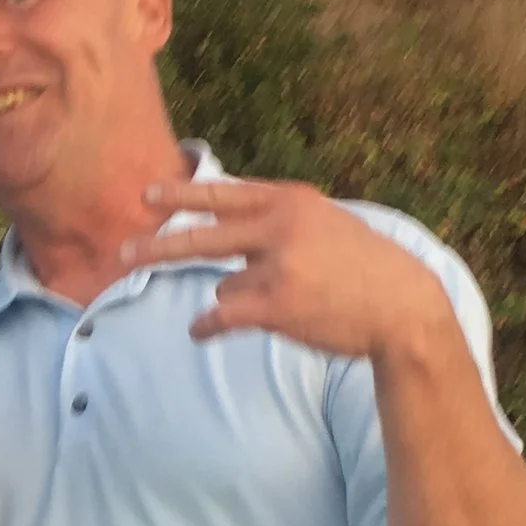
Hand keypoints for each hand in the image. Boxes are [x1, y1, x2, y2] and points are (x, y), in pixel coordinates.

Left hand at [123, 177, 447, 363]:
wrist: (402, 305)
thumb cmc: (365, 267)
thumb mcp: (325, 222)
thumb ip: (279, 220)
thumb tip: (226, 236)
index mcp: (291, 200)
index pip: (224, 193)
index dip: (183, 194)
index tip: (148, 194)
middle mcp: (280, 226)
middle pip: (202, 235)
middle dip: (158, 245)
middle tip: (123, 252)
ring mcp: (277, 266)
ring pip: (226, 286)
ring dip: (243, 300)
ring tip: (290, 304)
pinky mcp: (276, 305)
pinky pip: (222, 315)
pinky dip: (206, 326)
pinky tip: (198, 332)